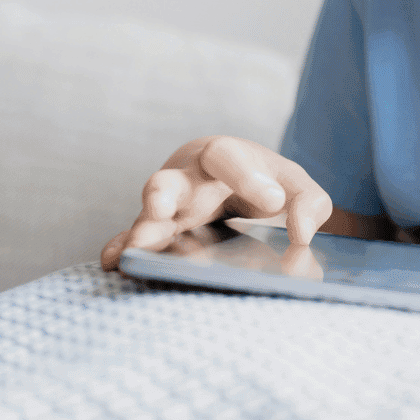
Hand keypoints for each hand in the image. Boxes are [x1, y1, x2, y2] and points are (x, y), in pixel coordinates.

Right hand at [100, 136, 332, 269]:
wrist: (232, 184)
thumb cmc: (265, 182)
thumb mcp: (293, 184)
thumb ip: (308, 202)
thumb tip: (302, 235)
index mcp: (223, 158)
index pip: (228, 157)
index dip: (247, 176)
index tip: (273, 201)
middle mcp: (188, 179)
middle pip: (171, 180)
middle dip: (163, 193)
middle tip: (161, 208)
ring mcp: (167, 208)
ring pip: (147, 216)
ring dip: (141, 230)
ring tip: (137, 248)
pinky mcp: (156, 233)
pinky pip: (131, 240)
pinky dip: (121, 249)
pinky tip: (112, 262)